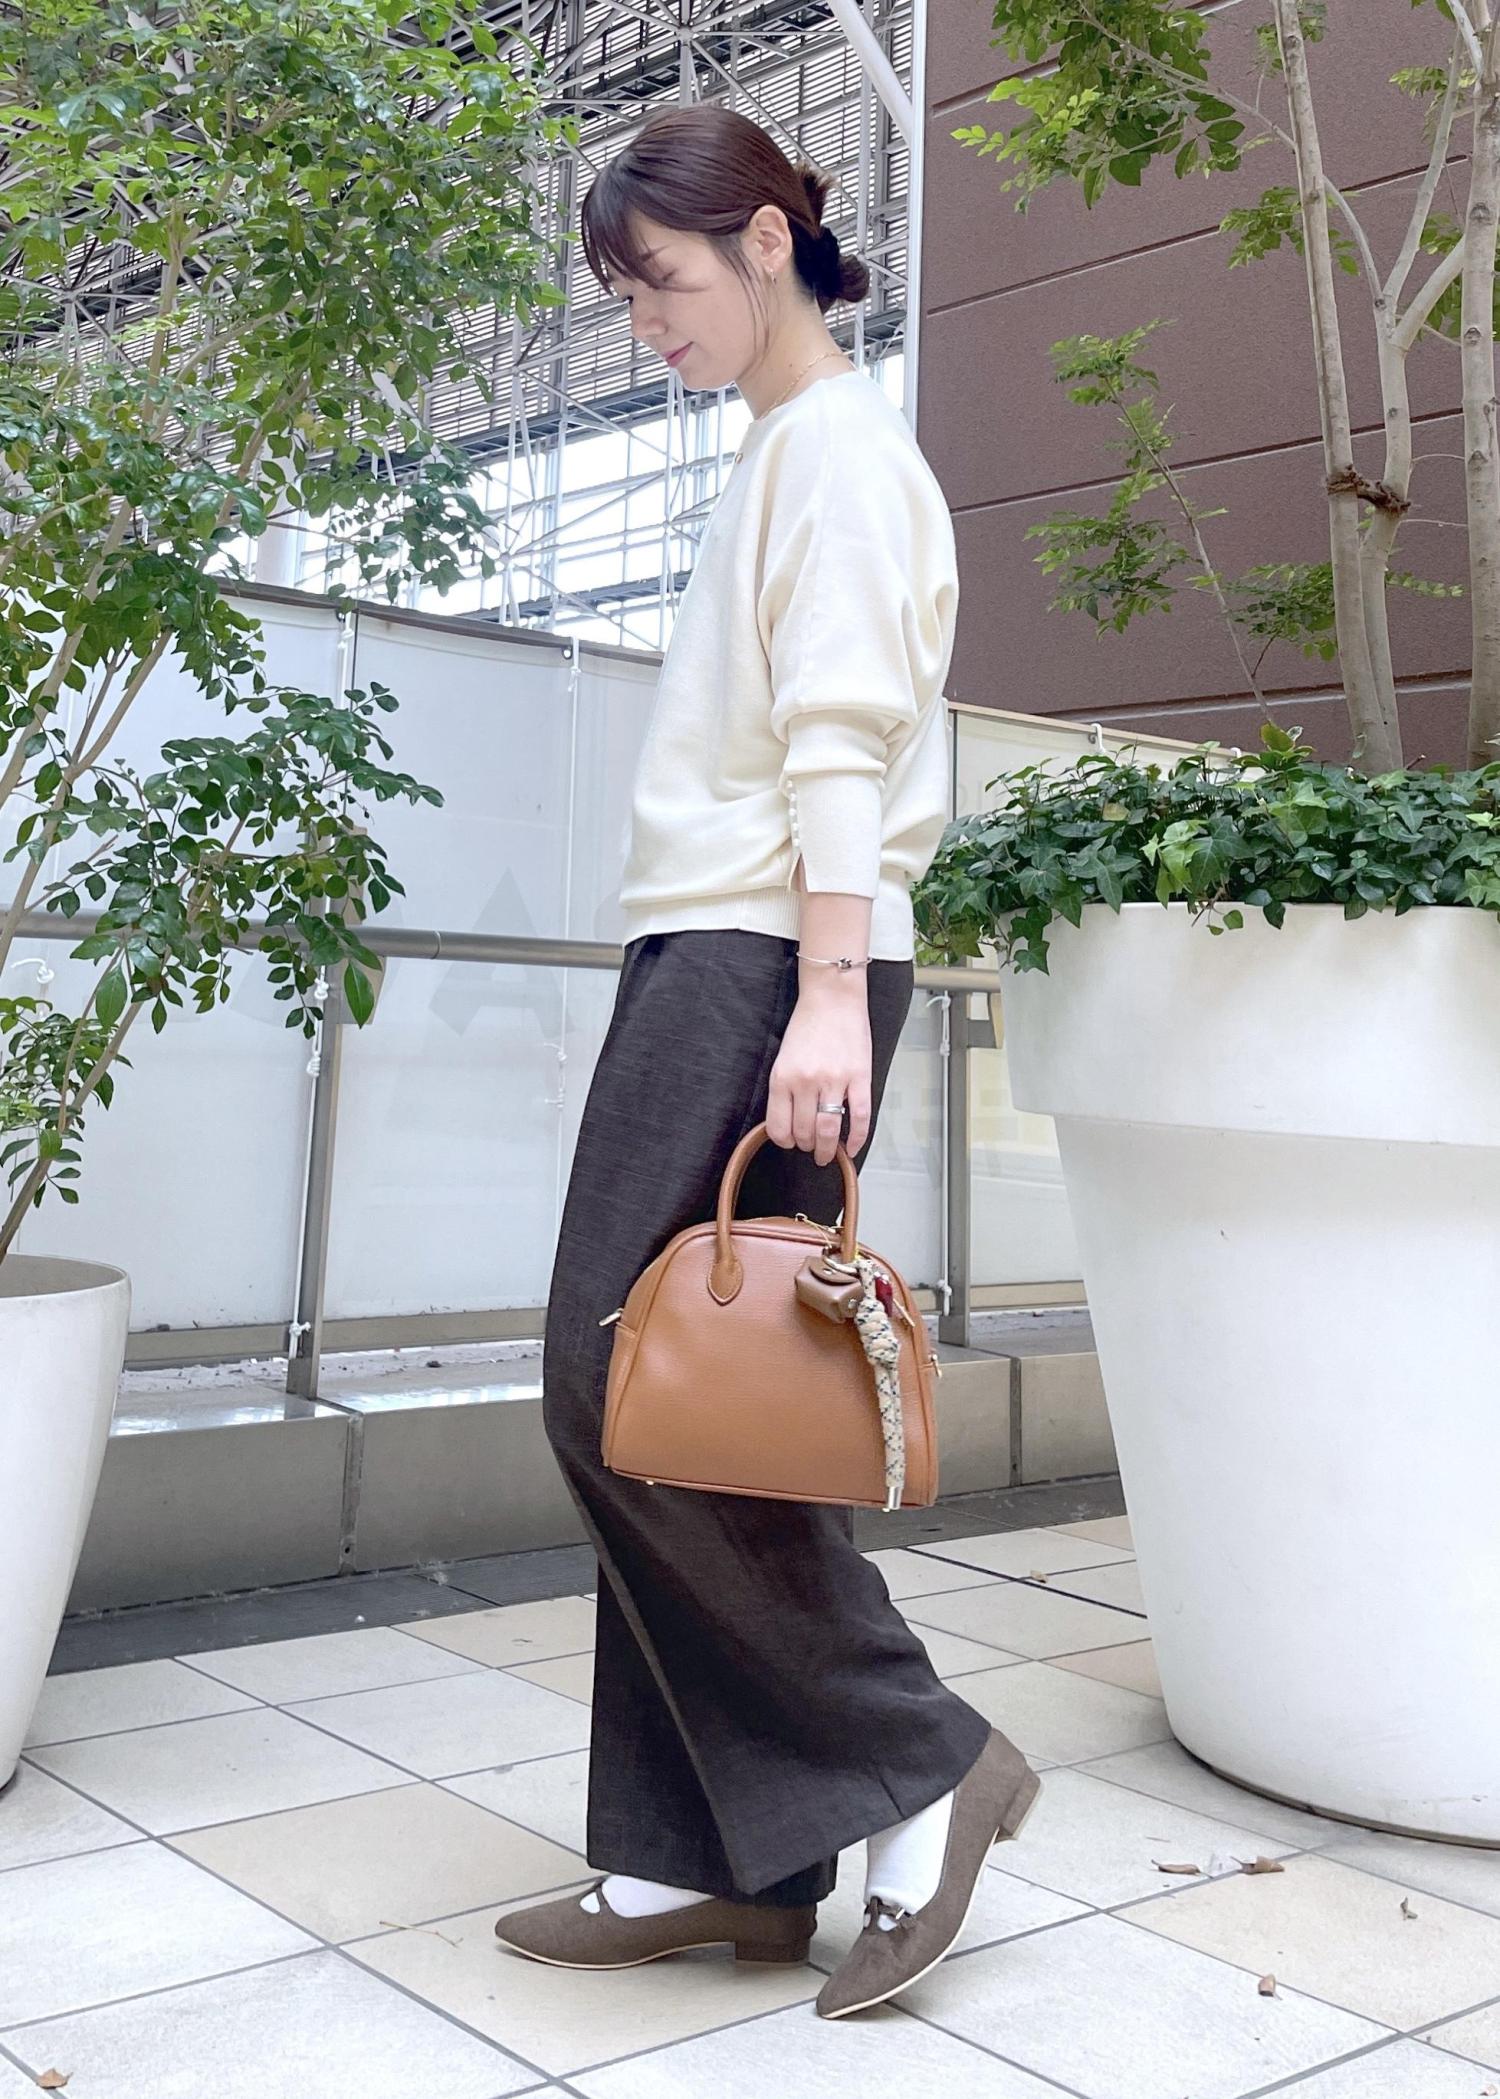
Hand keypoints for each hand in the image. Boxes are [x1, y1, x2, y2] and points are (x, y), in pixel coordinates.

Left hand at [765, 979, 871, 1165]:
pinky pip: (860, 1117)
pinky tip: (852, 1147)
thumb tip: (790, 1122)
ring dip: (827, 1149)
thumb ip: (785, 1089)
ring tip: (828, 1153)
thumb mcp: (784, 1058)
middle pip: (804, 1132)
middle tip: (811, 1148)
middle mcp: (806, 1081)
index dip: (784, 1141)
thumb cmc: (807, 1025)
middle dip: (807, 1146)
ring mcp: (834, 1080)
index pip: (778, 1126)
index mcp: (783, 1077)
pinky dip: (857, 1138)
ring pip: (829, 1130)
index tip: (790, 1142)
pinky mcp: (860, 1077)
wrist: (832, 998)